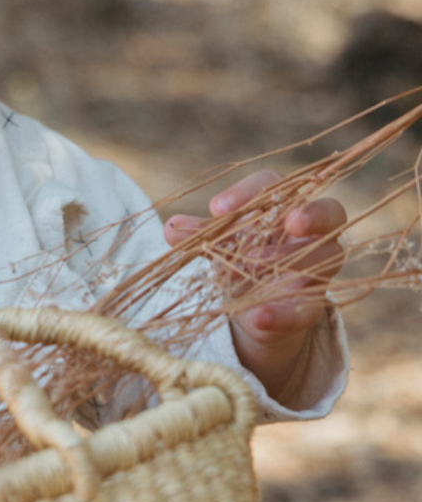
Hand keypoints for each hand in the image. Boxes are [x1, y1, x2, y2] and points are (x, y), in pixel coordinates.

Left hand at [164, 168, 346, 402]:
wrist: (256, 304)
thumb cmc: (242, 256)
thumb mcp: (221, 245)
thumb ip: (202, 235)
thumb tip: (172, 227)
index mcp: (283, 208)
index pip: (275, 185)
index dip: (248, 191)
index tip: (215, 208)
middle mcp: (311, 232)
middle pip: (330, 211)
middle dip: (312, 214)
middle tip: (290, 222)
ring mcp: (319, 267)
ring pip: (328, 255)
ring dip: (289, 257)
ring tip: (250, 264)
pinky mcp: (313, 305)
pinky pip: (307, 308)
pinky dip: (281, 314)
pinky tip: (258, 316)